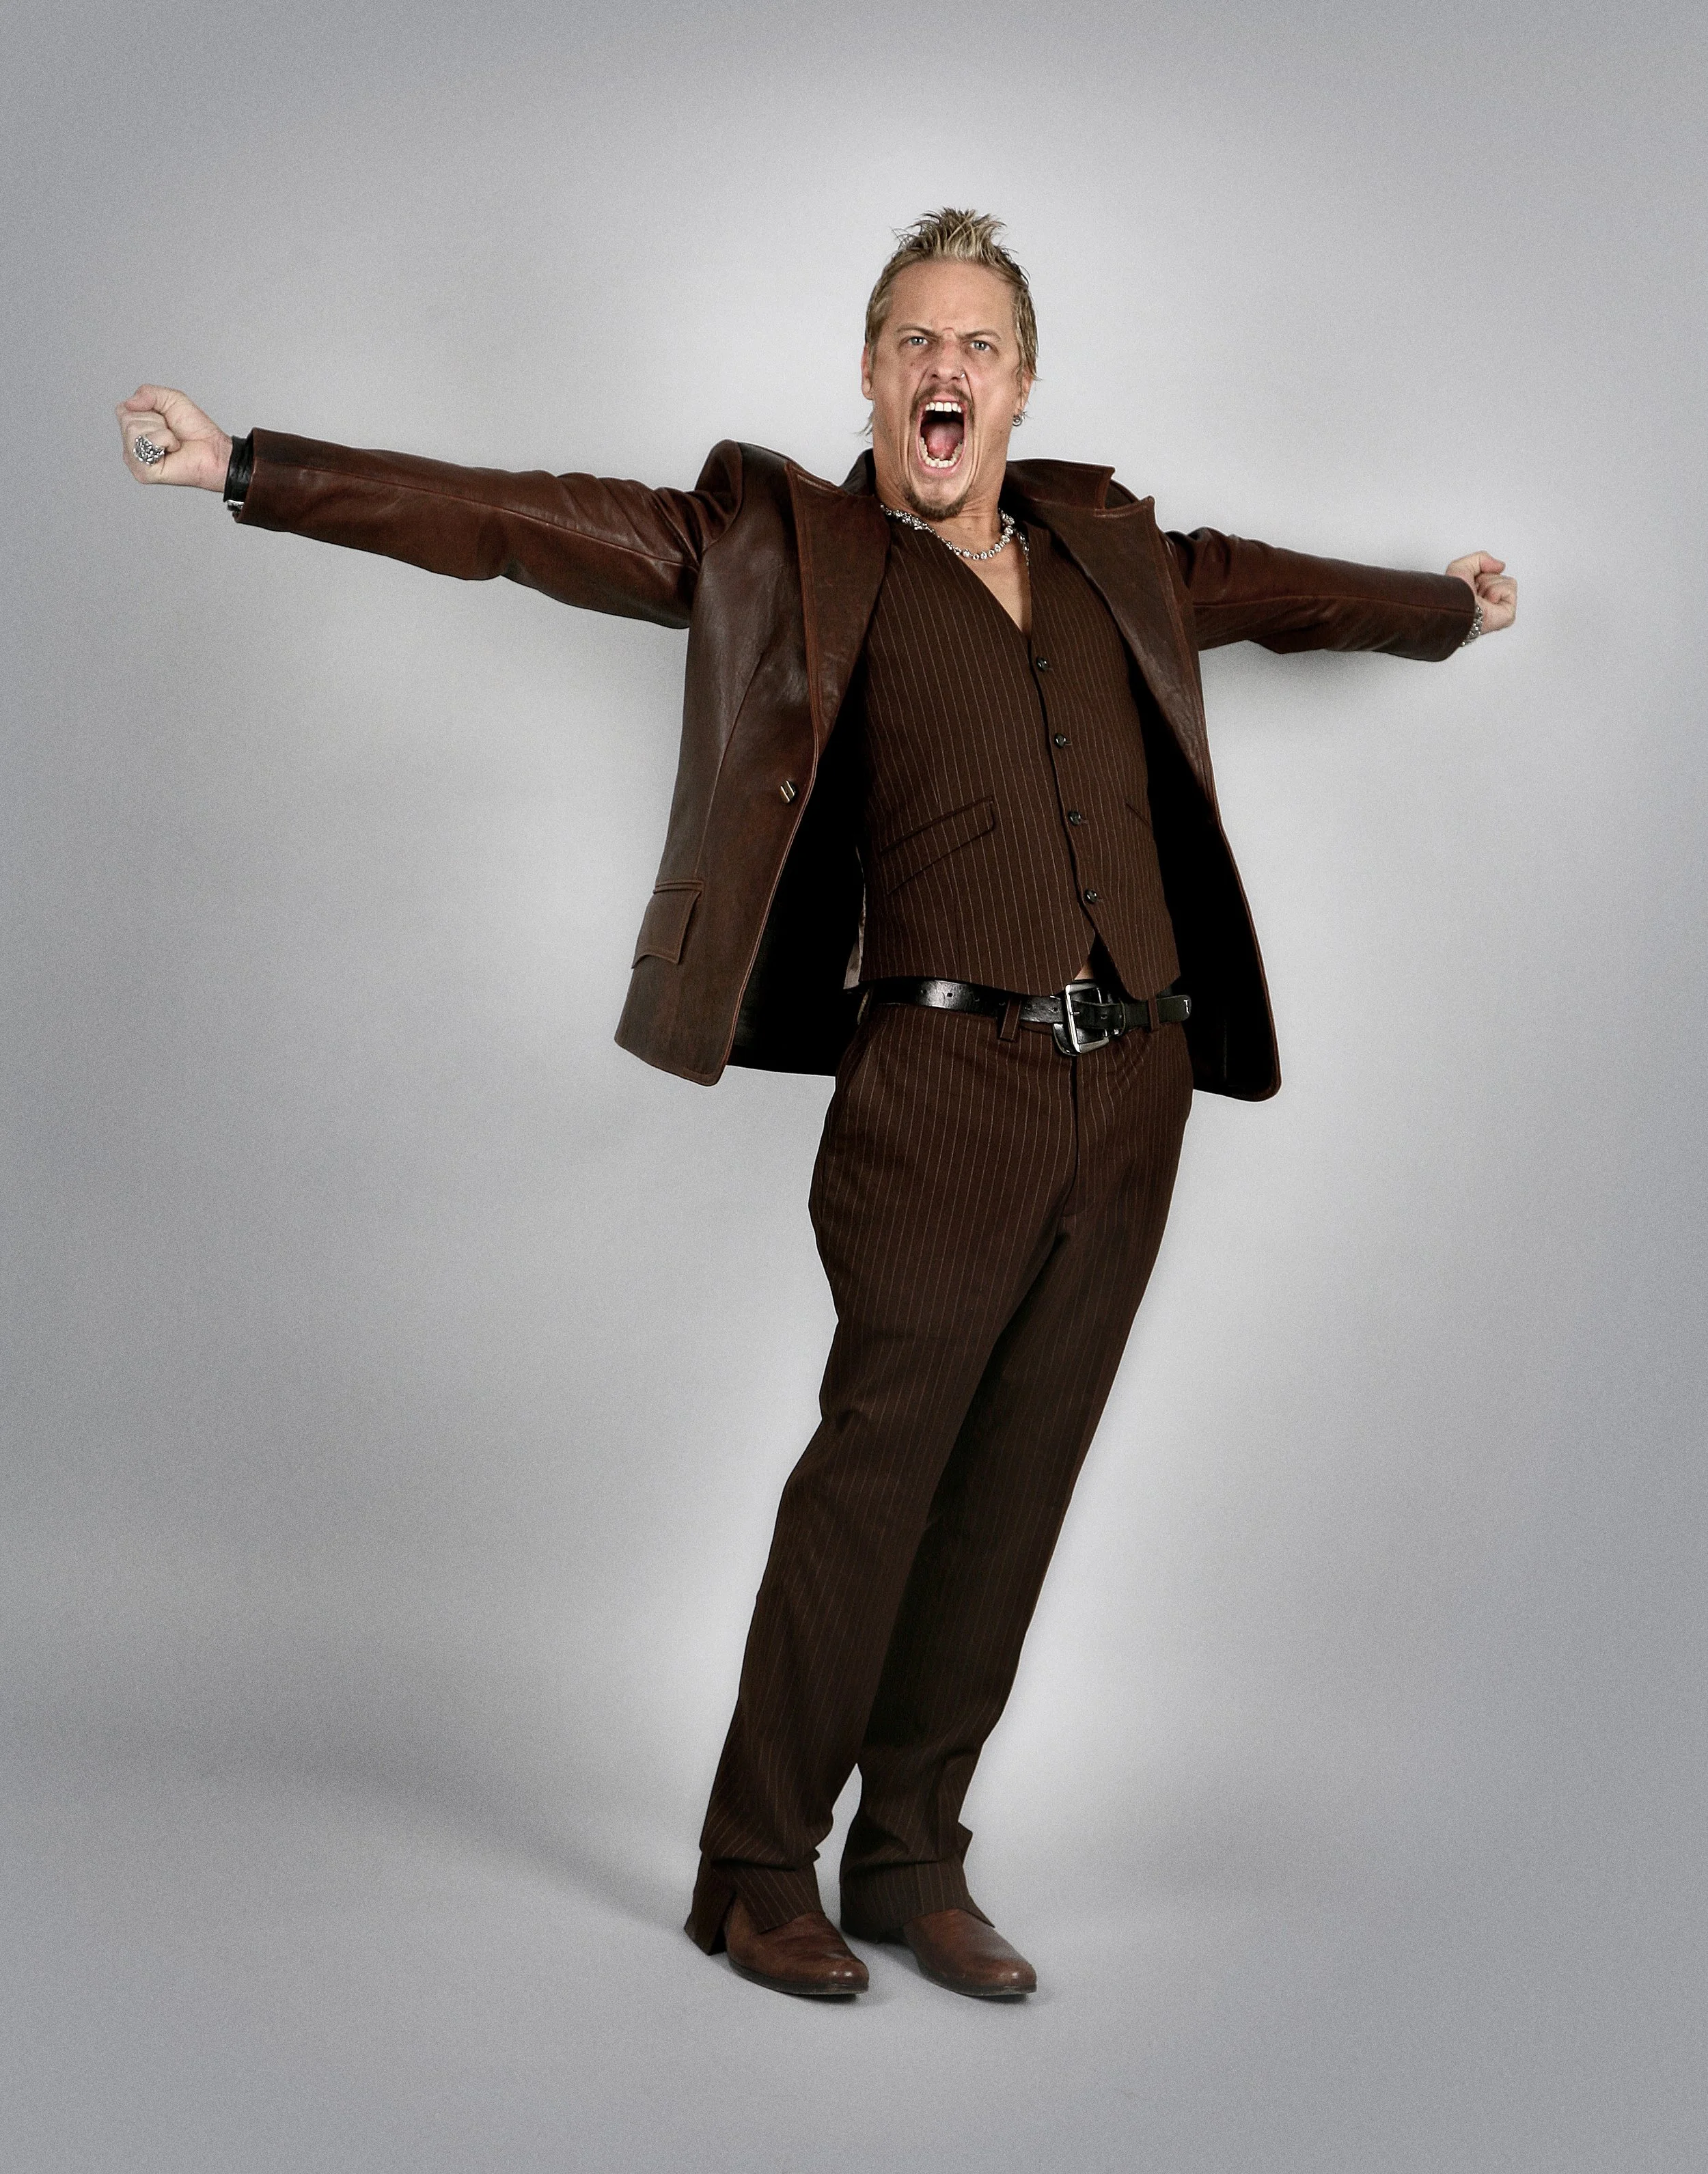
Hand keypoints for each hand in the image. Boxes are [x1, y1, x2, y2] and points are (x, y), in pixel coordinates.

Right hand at [115, 385, 231, 491]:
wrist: (214, 449)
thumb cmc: (195, 429)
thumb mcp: (171, 399)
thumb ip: (147, 393)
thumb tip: (129, 402)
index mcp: (134, 430)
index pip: (122, 410)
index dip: (146, 409)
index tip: (163, 419)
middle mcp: (131, 446)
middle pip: (127, 420)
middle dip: (155, 420)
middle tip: (170, 433)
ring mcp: (135, 461)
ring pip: (133, 430)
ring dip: (161, 431)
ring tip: (172, 442)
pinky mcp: (143, 473)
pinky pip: (146, 443)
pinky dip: (164, 441)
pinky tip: (172, 451)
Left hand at [1446, 551, 1516, 634]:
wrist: (1457, 610)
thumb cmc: (1454, 596)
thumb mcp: (1460, 567)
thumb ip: (1481, 558)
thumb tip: (1500, 566)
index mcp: (1476, 595)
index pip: (1489, 573)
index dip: (1480, 574)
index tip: (1470, 583)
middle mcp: (1487, 603)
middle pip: (1498, 576)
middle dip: (1485, 579)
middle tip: (1475, 591)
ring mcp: (1498, 608)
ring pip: (1506, 581)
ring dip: (1490, 585)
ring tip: (1481, 597)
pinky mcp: (1508, 614)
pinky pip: (1510, 588)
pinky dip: (1497, 590)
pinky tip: (1488, 601)